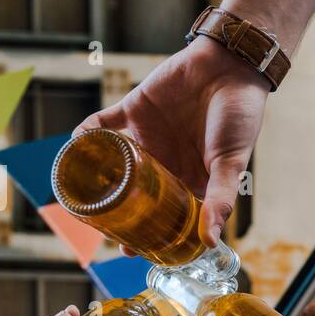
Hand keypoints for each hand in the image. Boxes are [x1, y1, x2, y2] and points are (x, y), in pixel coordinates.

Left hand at [76, 36, 268, 250]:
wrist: (230, 64)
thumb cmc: (241, 116)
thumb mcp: (232, 163)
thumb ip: (220, 200)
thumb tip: (208, 242)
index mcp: (191, 180)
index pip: (166, 214)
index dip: (151, 233)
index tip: (135, 251)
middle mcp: (166, 163)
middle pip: (135, 195)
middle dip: (119, 214)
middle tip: (105, 232)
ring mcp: (147, 137)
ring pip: (114, 164)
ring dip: (96, 179)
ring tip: (81, 197)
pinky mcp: (134, 110)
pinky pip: (103, 124)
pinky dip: (86, 134)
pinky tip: (74, 146)